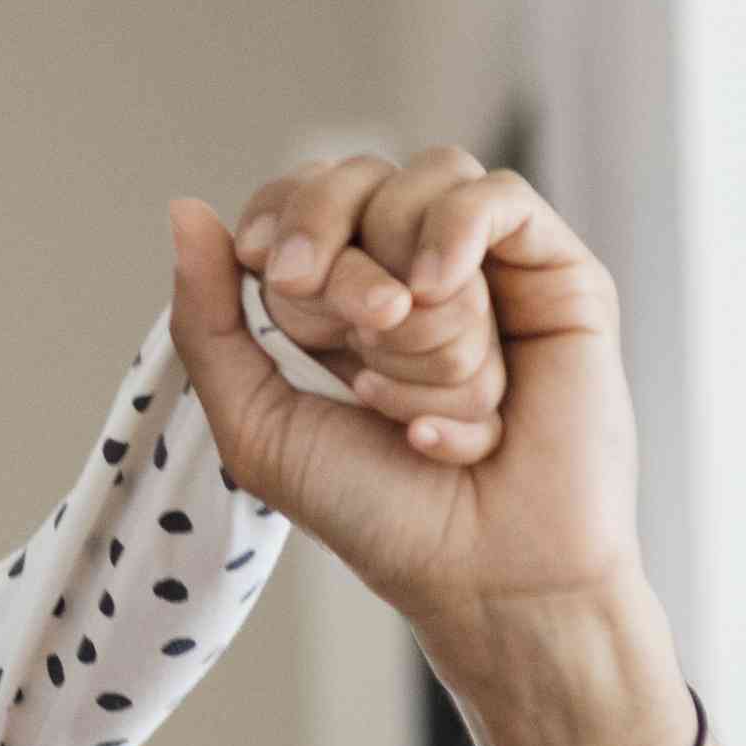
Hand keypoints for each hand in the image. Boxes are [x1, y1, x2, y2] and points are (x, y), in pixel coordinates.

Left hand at [170, 150, 642, 624]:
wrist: (480, 568)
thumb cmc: (375, 512)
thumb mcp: (256, 422)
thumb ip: (208, 321)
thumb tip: (186, 208)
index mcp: (343, 300)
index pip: (299, 198)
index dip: (280, 219)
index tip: (268, 273)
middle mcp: (415, 273)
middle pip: (357, 177)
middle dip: (329, 242)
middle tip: (333, 315)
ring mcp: (489, 269)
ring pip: (428, 182)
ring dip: (400, 277)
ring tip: (402, 359)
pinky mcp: (558, 273)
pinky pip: (499, 198)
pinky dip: (455, 234)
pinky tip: (437, 295)